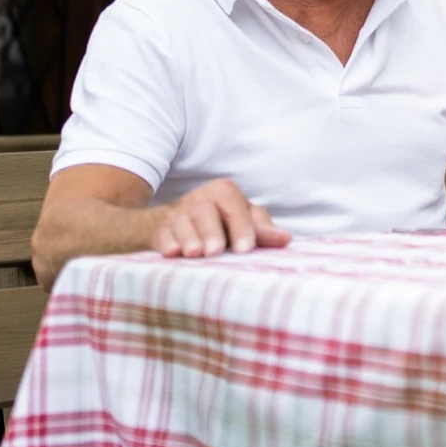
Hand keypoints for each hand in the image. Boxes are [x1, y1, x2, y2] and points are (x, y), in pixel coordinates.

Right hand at [149, 178, 289, 259]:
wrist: (178, 226)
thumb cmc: (220, 225)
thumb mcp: (241, 223)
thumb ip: (261, 231)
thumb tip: (285, 239)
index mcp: (224, 193)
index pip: (234, 205)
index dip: (240, 226)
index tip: (245, 249)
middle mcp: (199, 200)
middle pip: (206, 211)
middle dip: (211, 232)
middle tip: (215, 251)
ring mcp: (177, 214)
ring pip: (182, 221)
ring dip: (189, 238)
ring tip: (194, 253)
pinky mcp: (159, 229)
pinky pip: (161, 234)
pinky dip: (167, 243)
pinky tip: (171, 253)